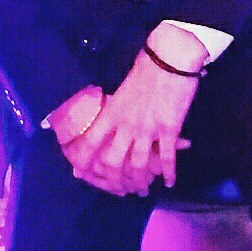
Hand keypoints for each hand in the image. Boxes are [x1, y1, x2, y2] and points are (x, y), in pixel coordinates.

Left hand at [63, 26, 206, 195]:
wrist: (169, 60)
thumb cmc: (145, 69)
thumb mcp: (122, 91)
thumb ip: (116, 110)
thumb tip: (111, 122)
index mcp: (111, 113)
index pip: (90, 143)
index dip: (84, 161)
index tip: (81, 172)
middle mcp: (125, 125)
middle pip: (113, 162)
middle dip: (115, 181)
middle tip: (120, 189)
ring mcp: (147, 130)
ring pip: (138, 165)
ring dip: (140, 181)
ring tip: (143, 190)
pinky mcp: (169, 130)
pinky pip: (167, 158)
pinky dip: (169, 173)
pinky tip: (169, 182)